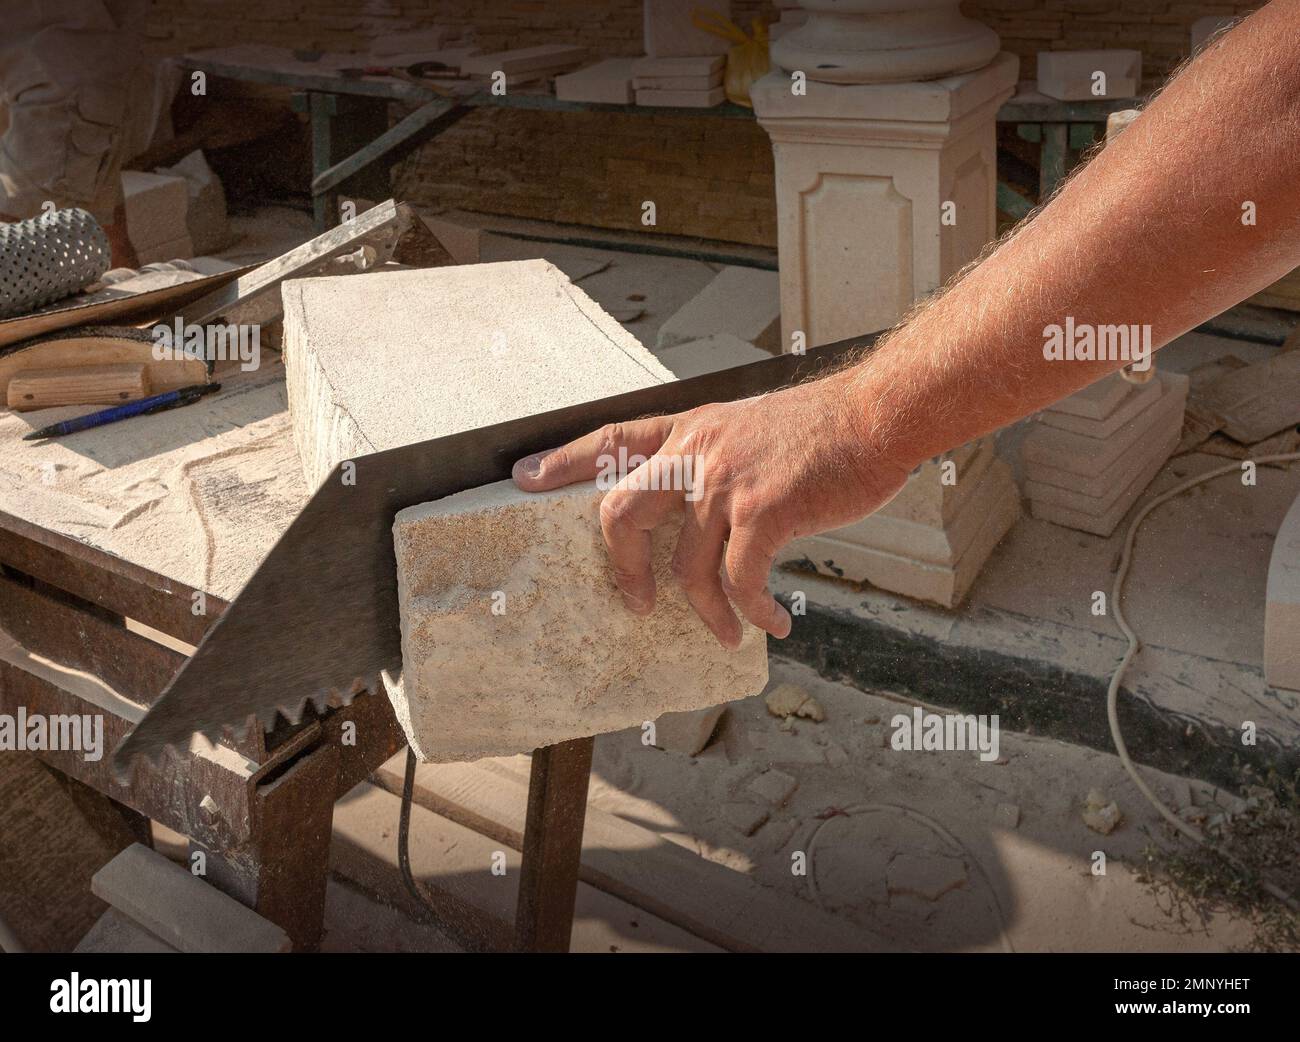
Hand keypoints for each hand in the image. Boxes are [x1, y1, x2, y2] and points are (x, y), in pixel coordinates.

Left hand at [511, 373, 912, 648]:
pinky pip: (739, 579)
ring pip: (686, 565)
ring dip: (707, 611)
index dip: (563, 459)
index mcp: (692, 430)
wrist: (877, 416)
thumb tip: (704, 518)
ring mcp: (726, 481)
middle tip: (636, 603)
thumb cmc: (823, 430)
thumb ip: (717, 461)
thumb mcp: (751, 427)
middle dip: (619, 566)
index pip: (612, 437)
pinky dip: (753, 611)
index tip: (523, 478)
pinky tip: (775, 621)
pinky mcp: (763, 510)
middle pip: (621, 510)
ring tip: (728, 631)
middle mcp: (698, 451)